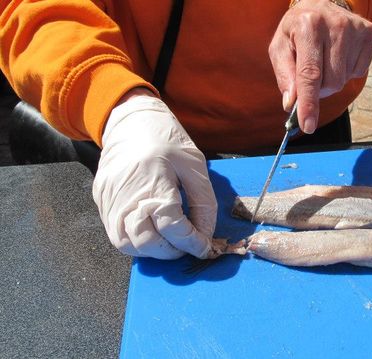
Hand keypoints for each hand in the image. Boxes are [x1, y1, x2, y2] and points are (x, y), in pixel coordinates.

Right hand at [93, 92, 217, 258]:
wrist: (131, 120)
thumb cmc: (166, 140)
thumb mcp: (195, 166)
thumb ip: (203, 203)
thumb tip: (204, 235)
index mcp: (154, 181)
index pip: (172, 226)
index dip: (191, 243)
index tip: (204, 247)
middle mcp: (126, 193)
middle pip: (146, 242)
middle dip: (171, 251)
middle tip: (186, 245)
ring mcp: (109, 199)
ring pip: (125, 243)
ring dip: (151, 250)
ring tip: (168, 240)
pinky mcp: (101, 200)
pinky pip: (114, 232)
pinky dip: (135, 240)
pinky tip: (151, 231)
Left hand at [269, 0, 371, 133]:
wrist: (321, 4)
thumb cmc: (296, 30)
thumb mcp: (280, 47)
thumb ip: (284, 76)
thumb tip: (291, 104)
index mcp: (308, 25)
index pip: (310, 73)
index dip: (309, 103)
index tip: (307, 125)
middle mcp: (335, 25)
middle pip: (330, 82)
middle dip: (318, 90)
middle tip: (311, 77)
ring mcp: (356, 29)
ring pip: (344, 80)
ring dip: (331, 80)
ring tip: (324, 60)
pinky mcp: (370, 34)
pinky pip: (358, 72)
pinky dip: (346, 72)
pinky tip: (339, 55)